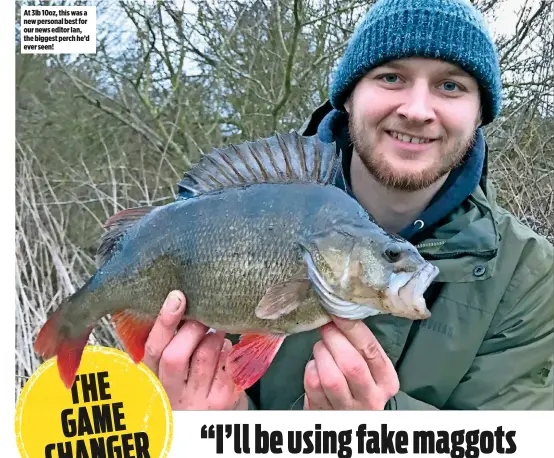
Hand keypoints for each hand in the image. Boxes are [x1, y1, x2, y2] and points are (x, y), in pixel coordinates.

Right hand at [143, 290, 247, 409]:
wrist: (212, 427)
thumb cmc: (191, 391)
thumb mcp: (173, 376)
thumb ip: (172, 347)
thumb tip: (181, 303)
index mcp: (155, 383)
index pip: (154, 351)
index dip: (164, 322)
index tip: (176, 298)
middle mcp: (173, 396)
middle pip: (176, 355)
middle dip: (193, 328)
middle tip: (203, 318)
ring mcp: (200, 401)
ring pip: (206, 354)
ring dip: (214, 336)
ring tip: (216, 335)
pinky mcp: (225, 400)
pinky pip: (227, 363)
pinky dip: (228, 350)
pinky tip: (226, 352)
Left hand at [303, 317, 398, 409]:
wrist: (344, 418)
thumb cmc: (357, 384)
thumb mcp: (370, 368)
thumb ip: (361, 346)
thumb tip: (342, 314)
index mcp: (386, 381)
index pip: (371, 350)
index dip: (352, 328)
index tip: (337, 311)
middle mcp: (371, 398)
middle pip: (351, 364)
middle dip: (334, 339)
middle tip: (326, 327)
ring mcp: (346, 408)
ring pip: (330, 377)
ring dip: (321, 354)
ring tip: (321, 346)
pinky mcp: (324, 412)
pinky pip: (313, 385)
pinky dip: (310, 368)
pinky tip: (315, 365)